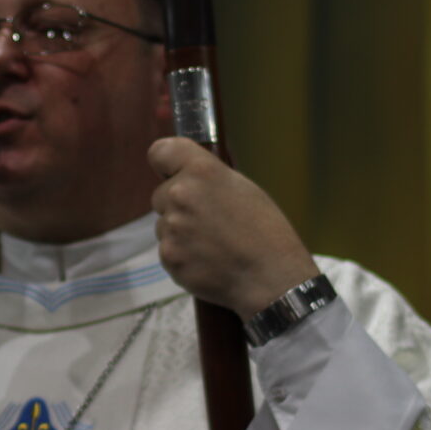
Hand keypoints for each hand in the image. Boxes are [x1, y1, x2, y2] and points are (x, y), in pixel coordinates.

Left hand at [148, 137, 319, 318]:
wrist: (270, 278)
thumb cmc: (265, 231)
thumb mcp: (243, 188)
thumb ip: (208, 179)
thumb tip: (184, 178)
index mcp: (201, 170)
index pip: (160, 152)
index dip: (165, 164)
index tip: (171, 172)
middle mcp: (180, 194)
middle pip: (161, 193)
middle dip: (178, 205)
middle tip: (209, 219)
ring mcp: (171, 227)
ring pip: (164, 224)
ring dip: (180, 231)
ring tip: (214, 244)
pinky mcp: (168, 256)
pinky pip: (167, 249)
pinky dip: (183, 255)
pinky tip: (208, 260)